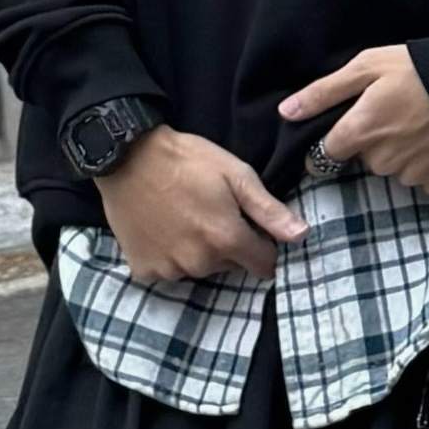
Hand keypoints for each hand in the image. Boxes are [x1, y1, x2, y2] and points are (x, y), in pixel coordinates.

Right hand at [95, 126, 306, 284]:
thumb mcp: (235, 175)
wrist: (127, 156)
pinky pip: (168, 272)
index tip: (250, 226)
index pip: (264, 264)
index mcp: (227, 240)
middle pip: (230, 266)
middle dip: (228, 245)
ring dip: (198, 251)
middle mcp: (200, 262)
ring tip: (184, 217)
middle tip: (211, 212)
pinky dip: (168, 256)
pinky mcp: (143, 269)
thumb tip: (302, 236)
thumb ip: (269, 210)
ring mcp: (169, 269)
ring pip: (199, 269)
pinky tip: (163, 229)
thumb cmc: (187, 160)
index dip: (262, 245)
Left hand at [277, 44, 428, 197]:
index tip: (346, 130)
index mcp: (360, 131)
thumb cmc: (417, 68)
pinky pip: (418, 179)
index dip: (332, 144)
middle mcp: (380, 160)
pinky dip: (423, 164)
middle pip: (362, 160)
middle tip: (394, 113)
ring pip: (391, 169)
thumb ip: (324, 92)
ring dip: (397, 153)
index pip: (324, 157)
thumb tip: (286, 113)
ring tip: (418, 123)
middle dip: (371, 142)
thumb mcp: (366, 67)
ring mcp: (410, 174)